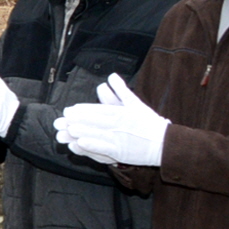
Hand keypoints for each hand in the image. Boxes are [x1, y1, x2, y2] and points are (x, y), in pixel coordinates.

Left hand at [54, 73, 168, 166]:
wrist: (165, 143)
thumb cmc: (150, 123)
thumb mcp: (136, 104)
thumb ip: (122, 90)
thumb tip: (111, 76)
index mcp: (122, 112)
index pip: (99, 110)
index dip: (83, 110)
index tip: (70, 110)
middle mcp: (119, 125)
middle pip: (94, 121)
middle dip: (77, 120)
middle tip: (63, 119)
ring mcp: (119, 138)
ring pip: (96, 134)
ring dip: (81, 132)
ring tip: (67, 130)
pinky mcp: (120, 152)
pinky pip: (103, 149)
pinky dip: (91, 146)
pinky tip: (79, 144)